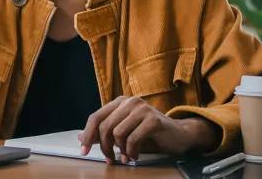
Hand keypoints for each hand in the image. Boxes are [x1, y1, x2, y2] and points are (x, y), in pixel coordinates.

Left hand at [78, 96, 220, 163]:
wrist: (179, 134)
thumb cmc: (149, 133)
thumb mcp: (124, 132)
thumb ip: (104, 133)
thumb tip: (81, 138)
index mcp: (119, 102)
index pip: (96, 117)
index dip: (88, 135)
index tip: (83, 151)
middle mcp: (129, 101)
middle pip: (104, 125)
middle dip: (104, 146)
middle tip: (109, 159)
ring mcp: (141, 108)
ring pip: (117, 132)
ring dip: (120, 150)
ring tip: (126, 158)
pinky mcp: (153, 119)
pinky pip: (133, 138)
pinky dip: (132, 151)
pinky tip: (135, 156)